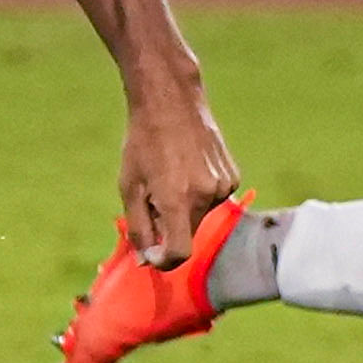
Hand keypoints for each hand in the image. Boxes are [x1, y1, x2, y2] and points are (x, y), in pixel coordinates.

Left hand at [118, 81, 239, 268]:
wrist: (171, 102)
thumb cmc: (143, 143)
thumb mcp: (129, 187)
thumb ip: (139, 228)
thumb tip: (148, 259)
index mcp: (178, 200)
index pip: (179, 253)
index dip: (163, 260)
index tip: (151, 252)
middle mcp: (207, 196)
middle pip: (188, 234)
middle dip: (168, 227)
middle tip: (152, 198)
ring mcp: (224, 186)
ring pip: (201, 217)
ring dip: (184, 209)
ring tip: (170, 177)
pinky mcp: (233, 177)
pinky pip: (213, 200)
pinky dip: (199, 195)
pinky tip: (187, 169)